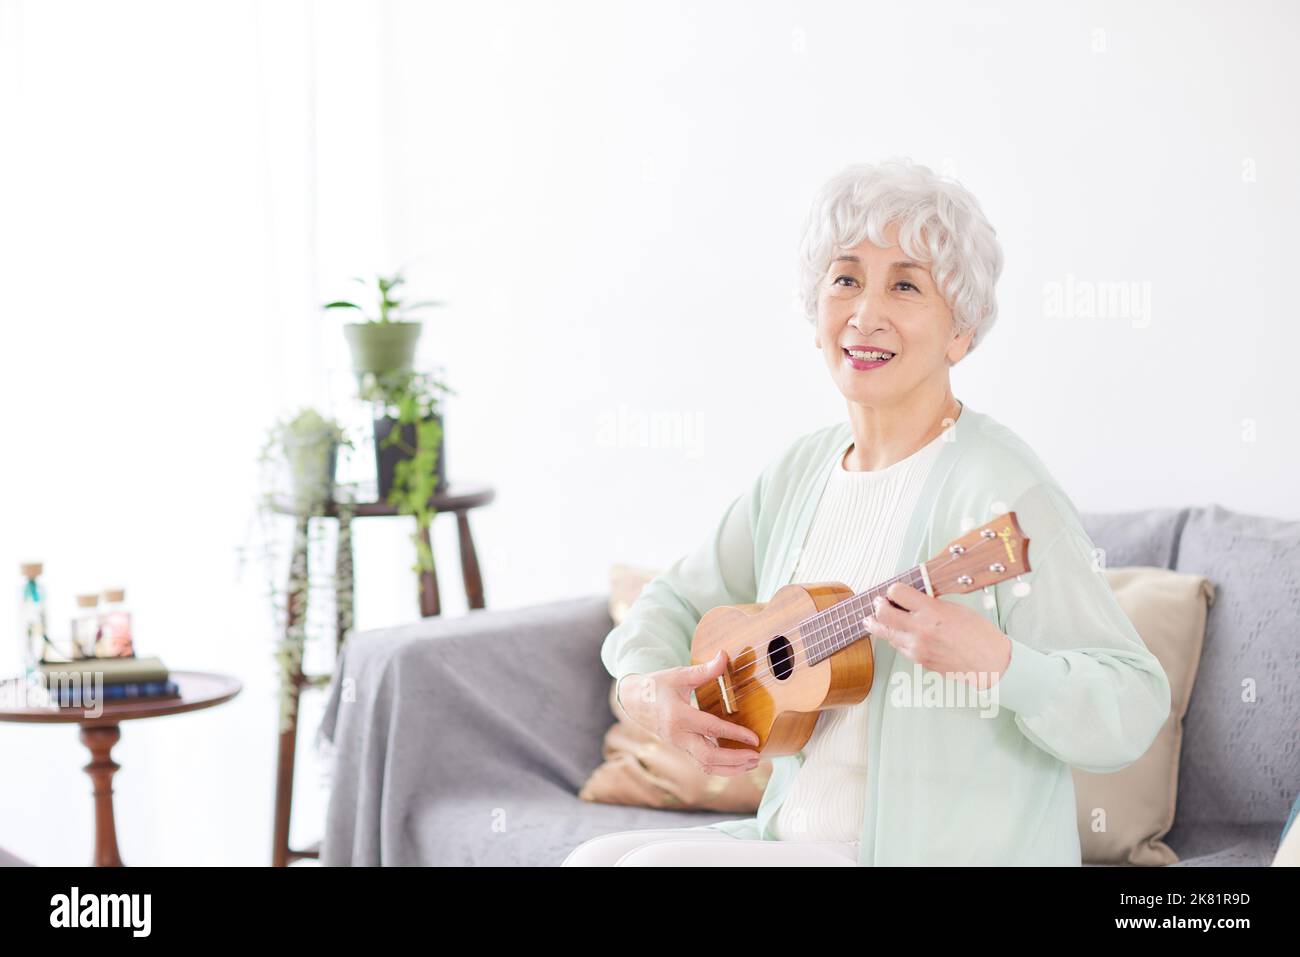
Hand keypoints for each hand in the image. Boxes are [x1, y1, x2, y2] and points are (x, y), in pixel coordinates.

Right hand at [617, 652, 762, 775]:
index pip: (710, 729)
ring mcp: (679, 745)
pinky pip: (703, 764)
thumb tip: (724, 656)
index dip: (735, 734)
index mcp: (678, 716)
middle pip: (708, 756)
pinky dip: (722, 767)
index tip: (755, 738)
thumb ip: (705, 670)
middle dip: (734, 760)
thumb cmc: (659, 685)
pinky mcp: (682, 750)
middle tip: (756, 756)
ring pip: (706, 766)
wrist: (636, 701)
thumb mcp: (680, 675)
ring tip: (753, 762)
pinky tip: (738, 764)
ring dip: (731, 768)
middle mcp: (678, 736)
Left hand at [863, 582, 1011, 689]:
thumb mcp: (955, 608)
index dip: (894, 590)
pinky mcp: (918, 660)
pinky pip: (898, 646)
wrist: (989, 664)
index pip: (896, 593)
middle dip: (879, 606)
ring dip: (880, 623)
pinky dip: (896, 638)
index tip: (895, 591)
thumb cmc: (979, 635)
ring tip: (875, 618)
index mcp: (931, 611)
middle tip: (880, 603)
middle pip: (882, 613)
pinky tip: (898, 633)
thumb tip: (912, 599)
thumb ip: (930, 603)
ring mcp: (917, 647)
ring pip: (885, 632)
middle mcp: (920, 629)